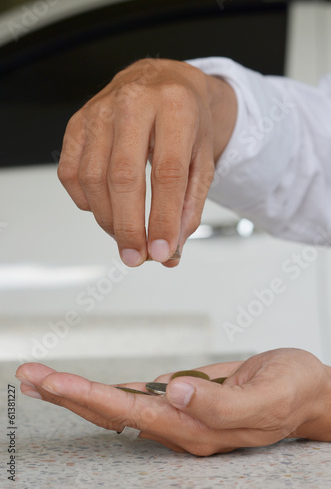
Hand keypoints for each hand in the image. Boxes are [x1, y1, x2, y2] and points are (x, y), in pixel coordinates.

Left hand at [16, 349, 330, 455]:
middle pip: (111, 412)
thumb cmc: (291, 390)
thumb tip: (174, 393)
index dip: (87, 397)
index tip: (53, 381)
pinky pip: (135, 397)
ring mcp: (178, 414)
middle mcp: (179, 426)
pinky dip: (103, 389)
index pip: (129, 413)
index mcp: (196, 429)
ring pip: (117, 405)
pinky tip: (82, 388)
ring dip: (77, 392)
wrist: (304, 389)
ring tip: (41, 377)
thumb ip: (221, 405)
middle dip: (67, 394)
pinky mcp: (181, 399)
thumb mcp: (268, 397)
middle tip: (29, 375)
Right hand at [58, 58, 235, 266]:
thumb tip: (170, 249)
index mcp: (175, 108)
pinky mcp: (77, 123)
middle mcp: (134, 103)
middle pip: (124, 177)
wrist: (162, 82)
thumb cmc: (184, 120)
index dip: (162, 217)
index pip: (167, 173)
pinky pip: (71, 173)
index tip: (161, 251)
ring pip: (93, 178)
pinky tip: (103, 208)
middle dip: (128, 227)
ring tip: (125, 234)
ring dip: (107, 218)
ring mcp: (100, 111)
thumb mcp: (201, 159)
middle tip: (136, 257)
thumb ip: (189, 206)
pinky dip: (85, 201)